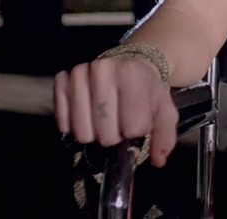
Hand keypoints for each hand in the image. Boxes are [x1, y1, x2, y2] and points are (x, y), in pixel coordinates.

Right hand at [54, 56, 178, 167]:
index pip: (131, 127)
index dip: (135, 132)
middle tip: (118, 124)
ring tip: (103, 121)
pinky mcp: (61, 80)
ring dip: (94, 134)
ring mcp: (79, 73)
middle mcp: (102, 70)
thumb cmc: (146, 91)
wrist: (128, 64)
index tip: (136, 123)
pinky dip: (75, 126)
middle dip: (114, 136)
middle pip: (105, 133)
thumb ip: (165, 136)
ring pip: (82, 132)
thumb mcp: (164, 110)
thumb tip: (159, 161)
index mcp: (131, 75)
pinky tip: (87, 116)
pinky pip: (63, 122)